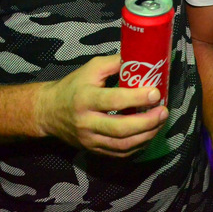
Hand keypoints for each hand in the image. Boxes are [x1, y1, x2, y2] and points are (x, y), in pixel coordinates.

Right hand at [34, 54, 167, 156]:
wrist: (48, 111)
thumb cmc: (74, 86)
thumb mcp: (91, 68)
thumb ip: (116, 63)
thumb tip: (142, 59)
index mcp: (85, 98)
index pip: (113, 100)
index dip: (136, 98)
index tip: (156, 93)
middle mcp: (86, 122)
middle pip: (120, 128)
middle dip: (147, 122)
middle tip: (164, 112)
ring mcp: (89, 139)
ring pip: (122, 145)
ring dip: (146, 135)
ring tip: (160, 122)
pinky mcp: (93, 150)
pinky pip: (119, 153)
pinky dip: (137, 146)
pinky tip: (148, 134)